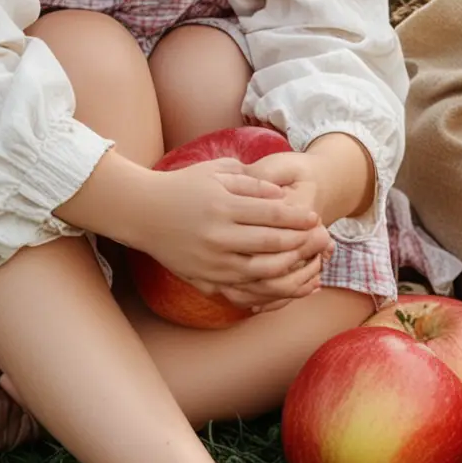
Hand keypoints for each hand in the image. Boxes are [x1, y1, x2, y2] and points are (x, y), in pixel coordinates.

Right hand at [138, 157, 332, 311]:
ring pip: (262, 272)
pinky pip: (243, 290)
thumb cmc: (183, 186)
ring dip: (289, 269)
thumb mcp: (216, 172)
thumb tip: (282, 196)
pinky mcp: (205, 280)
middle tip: (319, 240)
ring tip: (305, 263)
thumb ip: (252, 182)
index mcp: (223, 206)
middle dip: (301, 242)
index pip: (272, 213)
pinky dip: (267, 289)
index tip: (315, 217)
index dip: (298, 217)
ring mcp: (212, 262)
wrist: (142, 212)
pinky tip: (282, 283)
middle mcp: (218, 236)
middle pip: (272, 244)